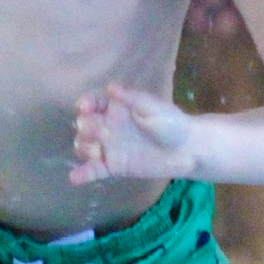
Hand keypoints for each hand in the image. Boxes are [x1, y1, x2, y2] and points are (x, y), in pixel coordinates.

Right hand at [72, 84, 198, 184]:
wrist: (188, 150)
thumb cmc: (172, 123)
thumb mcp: (154, 107)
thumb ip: (132, 98)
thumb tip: (111, 87)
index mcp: (117, 108)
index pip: (94, 103)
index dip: (86, 104)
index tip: (85, 107)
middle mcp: (108, 126)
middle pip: (85, 125)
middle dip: (86, 127)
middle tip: (98, 131)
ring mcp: (109, 147)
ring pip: (85, 146)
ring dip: (84, 147)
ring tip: (96, 152)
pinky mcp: (113, 166)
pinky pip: (94, 170)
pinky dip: (83, 174)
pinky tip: (75, 177)